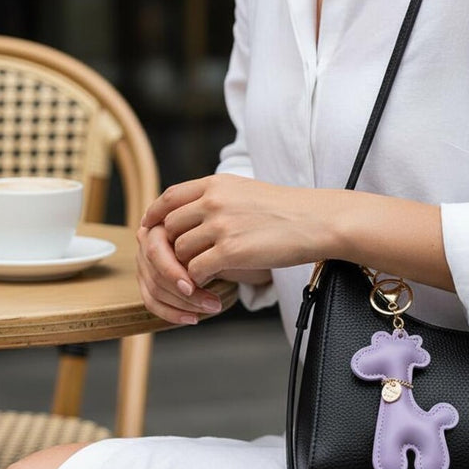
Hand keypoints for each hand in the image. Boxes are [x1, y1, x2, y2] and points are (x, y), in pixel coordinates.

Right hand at [136, 223, 225, 324]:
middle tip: (214, 304)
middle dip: (185, 295)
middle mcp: (146, 240)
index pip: (155, 252)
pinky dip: (173, 314)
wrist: (217, 235)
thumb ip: (205, 240)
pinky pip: (152, 302)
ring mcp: (144, 261)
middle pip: (156, 275)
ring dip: (184, 306)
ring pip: (155, 291)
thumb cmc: (219, 229)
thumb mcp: (213, 229)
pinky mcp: (146, 280)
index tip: (193, 288)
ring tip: (213, 308)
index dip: (172, 272)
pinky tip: (194, 318)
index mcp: (158, 223)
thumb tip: (206, 264)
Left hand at [141, 174, 330, 286]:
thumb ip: (216, 198)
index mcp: (216, 184)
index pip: (169, 198)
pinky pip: (196, 271)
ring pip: (180, 252)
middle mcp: (213, 201)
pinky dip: (199, 282)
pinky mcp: (231, 251)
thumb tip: (188, 212)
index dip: (155, 216)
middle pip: (170, 228)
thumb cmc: (286, 210)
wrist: (316, 221)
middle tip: (182, 264)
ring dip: (186, 268)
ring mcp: (221, 226)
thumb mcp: (245, 191)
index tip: (151, 229)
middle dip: (171, 249)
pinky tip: (211, 284)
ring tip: (201, 277)